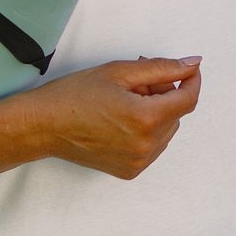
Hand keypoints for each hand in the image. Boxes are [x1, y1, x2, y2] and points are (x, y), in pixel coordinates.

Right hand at [24, 57, 203, 179]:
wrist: (43, 126)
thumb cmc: (74, 95)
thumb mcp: (120, 72)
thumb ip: (161, 68)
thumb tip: (192, 64)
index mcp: (146, 119)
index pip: (188, 99)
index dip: (191, 80)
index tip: (188, 69)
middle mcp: (146, 145)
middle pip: (176, 113)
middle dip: (164, 93)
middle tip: (136, 82)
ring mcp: (138, 161)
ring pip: (166, 130)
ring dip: (156, 112)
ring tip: (125, 100)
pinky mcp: (129, 170)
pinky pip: (153, 146)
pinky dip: (146, 130)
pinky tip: (121, 119)